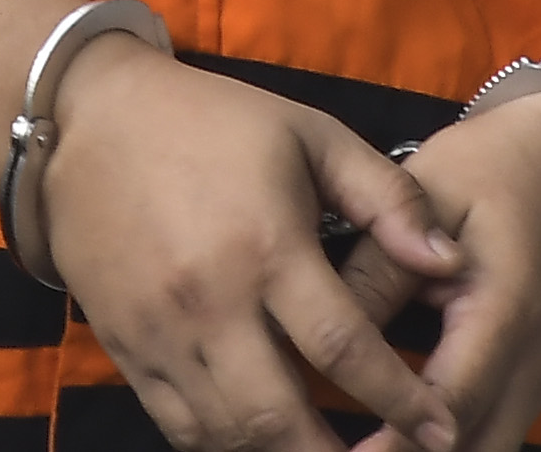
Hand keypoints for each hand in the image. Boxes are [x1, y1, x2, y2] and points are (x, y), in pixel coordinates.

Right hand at [34, 40, 466, 451]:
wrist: (90, 121)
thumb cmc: (214, 122)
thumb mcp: (311, 135)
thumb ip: (388, 199)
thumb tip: (449, 261)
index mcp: (266, 246)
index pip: (343, 348)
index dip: (399, 400)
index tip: (442, 429)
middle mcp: (210, 301)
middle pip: (279, 416)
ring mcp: (160, 333)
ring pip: (228, 434)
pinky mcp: (125, 348)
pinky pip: (178, 427)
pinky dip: (226, 446)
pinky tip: (264, 443)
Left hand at [338, 95, 540, 451]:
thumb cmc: (491, 170)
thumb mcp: (425, 199)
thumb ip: (376, 270)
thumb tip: (318, 341)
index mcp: (507, 309)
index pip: (450, 403)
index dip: (395, 441)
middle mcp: (535, 357)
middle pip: (479, 448)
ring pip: (492, 450)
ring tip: (363, 450)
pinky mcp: (537, 379)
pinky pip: (497, 434)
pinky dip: (453, 445)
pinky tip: (396, 441)